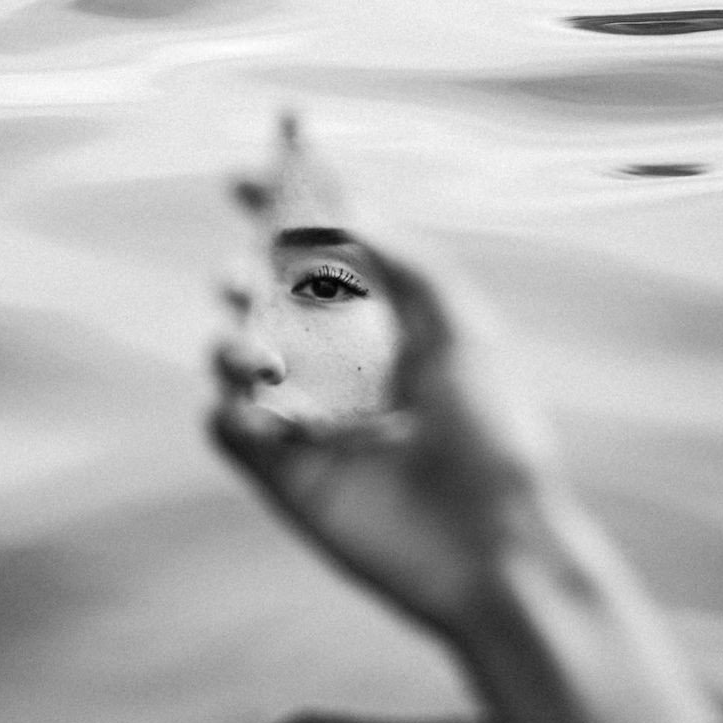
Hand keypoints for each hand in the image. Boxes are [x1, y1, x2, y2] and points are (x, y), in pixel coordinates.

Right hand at [213, 238, 542, 637]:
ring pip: (235, 361)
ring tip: (263, 359)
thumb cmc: (495, 434)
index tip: (243, 176)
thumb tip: (342, 205)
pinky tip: (262, 418)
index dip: (280, 210)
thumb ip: (404, 261)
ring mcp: (309, 420)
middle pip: (264, 302)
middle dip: (240, 277)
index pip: (321, 253)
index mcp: (386, 323)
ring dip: (232, 345)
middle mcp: (342, 365)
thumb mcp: (460, 330)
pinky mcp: (284, 476)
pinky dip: (231, 413)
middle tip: (240, 280)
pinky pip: (228, 430)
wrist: (494, 546)